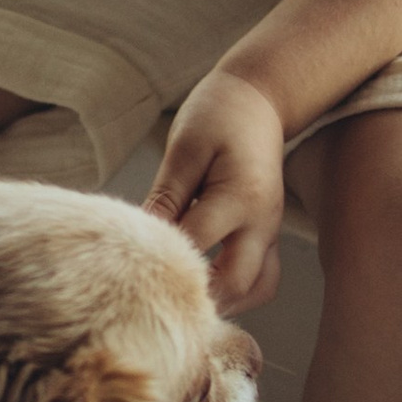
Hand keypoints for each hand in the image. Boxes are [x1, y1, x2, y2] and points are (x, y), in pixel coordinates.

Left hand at [145, 69, 285, 312]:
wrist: (259, 98)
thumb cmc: (219, 114)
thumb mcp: (185, 148)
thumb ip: (167, 196)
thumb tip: (143, 238)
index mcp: (240, 197)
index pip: (196, 245)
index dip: (163, 259)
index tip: (129, 265)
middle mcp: (263, 222)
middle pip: (235, 284)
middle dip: (197, 297)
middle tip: (157, 299)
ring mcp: (271, 231)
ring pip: (258, 290)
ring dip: (225, 302)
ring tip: (184, 298)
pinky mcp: (268, 234)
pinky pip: (262, 278)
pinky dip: (238, 291)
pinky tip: (206, 286)